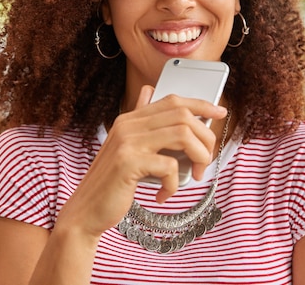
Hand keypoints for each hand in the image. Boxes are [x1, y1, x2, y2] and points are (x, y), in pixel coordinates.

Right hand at [54, 85, 227, 239]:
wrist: (85, 211)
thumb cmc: (112, 183)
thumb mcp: (126, 149)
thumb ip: (140, 124)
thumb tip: (150, 92)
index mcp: (130, 119)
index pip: (172, 100)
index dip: (200, 104)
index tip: (219, 112)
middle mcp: (128, 125)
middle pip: (182, 114)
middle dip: (205, 136)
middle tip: (204, 161)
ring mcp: (127, 142)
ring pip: (182, 134)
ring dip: (198, 156)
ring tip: (193, 175)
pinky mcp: (128, 163)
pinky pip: (169, 165)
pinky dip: (174, 184)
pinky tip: (163, 195)